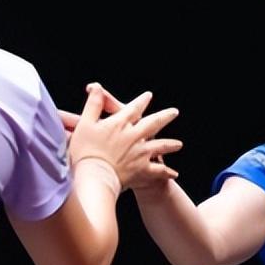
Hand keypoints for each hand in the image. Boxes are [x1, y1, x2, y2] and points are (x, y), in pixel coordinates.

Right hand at [65, 83, 181, 190]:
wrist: (94, 176)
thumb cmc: (85, 151)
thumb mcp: (85, 123)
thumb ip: (93, 104)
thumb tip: (96, 87)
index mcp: (121, 123)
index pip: (134, 108)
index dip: (141, 101)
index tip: (148, 96)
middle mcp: (134, 136)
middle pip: (154, 123)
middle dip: (165, 116)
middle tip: (174, 112)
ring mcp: (141, 153)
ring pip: (161, 146)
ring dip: (170, 144)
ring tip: (178, 144)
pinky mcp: (142, 170)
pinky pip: (158, 171)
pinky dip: (167, 172)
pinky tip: (174, 173)